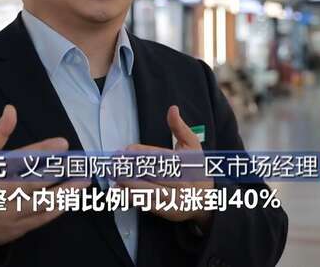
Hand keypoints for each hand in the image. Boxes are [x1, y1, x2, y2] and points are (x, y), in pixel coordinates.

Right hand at [0, 105, 89, 246]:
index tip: (62, 143)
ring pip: (40, 203)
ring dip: (64, 191)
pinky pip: (41, 219)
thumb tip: (11, 110)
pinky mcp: (18, 229)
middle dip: (58, 171)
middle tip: (78, 162)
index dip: (42, 151)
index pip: (19, 160)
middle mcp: (1, 194)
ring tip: (83, 179)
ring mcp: (10, 214)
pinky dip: (58, 209)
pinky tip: (72, 198)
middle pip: (32, 182)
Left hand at [116, 105, 212, 229]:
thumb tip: (172, 109)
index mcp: (186, 163)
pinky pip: (146, 204)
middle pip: (153, 173)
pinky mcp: (166, 211)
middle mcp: (181, 181)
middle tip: (114, 161)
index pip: (160, 156)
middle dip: (131, 167)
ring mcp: (174, 198)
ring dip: (128, 183)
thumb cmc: (196, 168)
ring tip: (114, 175)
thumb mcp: (192, 145)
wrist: (206, 199)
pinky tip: (120, 191)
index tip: (126, 150)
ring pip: (148, 190)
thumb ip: (180, 128)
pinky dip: (131, 198)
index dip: (141, 153)